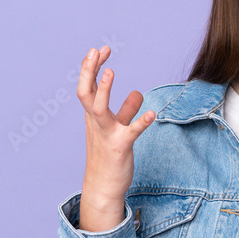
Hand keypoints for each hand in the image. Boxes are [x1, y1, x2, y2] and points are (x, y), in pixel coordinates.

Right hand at [76, 45, 154, 230]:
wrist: (103, 188)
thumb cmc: (109, 157)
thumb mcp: (117, 130)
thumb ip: (126, 111)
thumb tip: (136, 94)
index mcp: (93, 118)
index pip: (87, 87)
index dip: (92, 68)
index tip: (101, 49)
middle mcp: (96, 124)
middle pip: (85, 93)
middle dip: (90, 71)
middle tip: (98, 50)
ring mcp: (106, 135)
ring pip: (99, 110)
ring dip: (104, 91)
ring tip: (112, 72)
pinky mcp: (120, 147)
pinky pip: (130, 132)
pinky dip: (140, 121)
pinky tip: (153, 113)